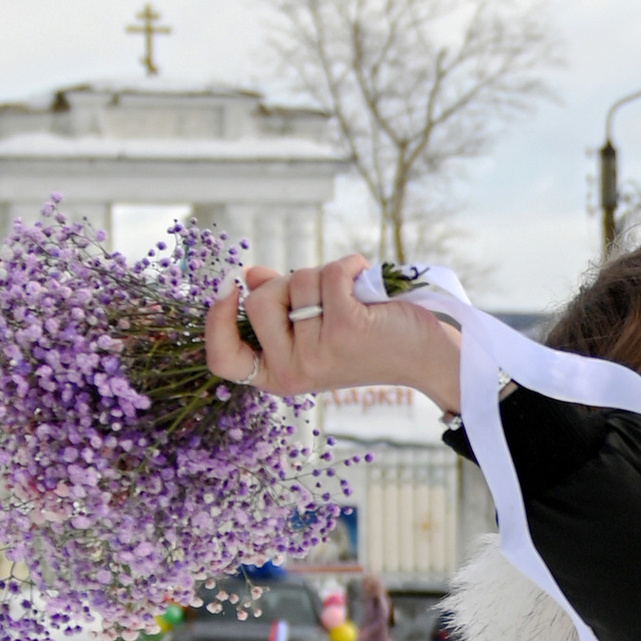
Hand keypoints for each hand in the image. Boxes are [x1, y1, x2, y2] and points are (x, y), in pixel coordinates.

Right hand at [204, 255, 464, 411]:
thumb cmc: (369, 338)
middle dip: (288, 283)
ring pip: (296, 282)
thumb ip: (280, 306)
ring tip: (352, 298)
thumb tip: (251, 276)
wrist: (425, 354)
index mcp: (279, 375)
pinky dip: (349, 265)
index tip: (229, 290)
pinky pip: (328, 274)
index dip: (216, 322)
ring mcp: (318, 353)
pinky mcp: (345, 329)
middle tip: (322, 298)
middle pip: (258, 301)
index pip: (223, 360)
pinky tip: (365, 282)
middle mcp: (293, 371)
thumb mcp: (316, 328)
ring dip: (325, 276)